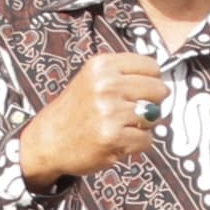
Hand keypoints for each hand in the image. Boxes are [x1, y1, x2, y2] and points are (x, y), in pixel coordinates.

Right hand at [18, 51, 167, 183]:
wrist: (47, 140)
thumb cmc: (74, 111)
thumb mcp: (92, 79)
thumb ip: (123, 75)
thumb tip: (162, 83)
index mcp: (102, 65)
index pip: (152, 66)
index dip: (150, 81)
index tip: (140, 90)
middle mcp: (106, 85)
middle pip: (158, 90)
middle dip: (151, 103)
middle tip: (132, 110)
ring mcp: (110, 111)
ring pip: (154, 116)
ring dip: (142, 125)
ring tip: (121, 126)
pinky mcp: (112, 136)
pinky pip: (147, 139)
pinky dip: (136, 144)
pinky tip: (119, 140)